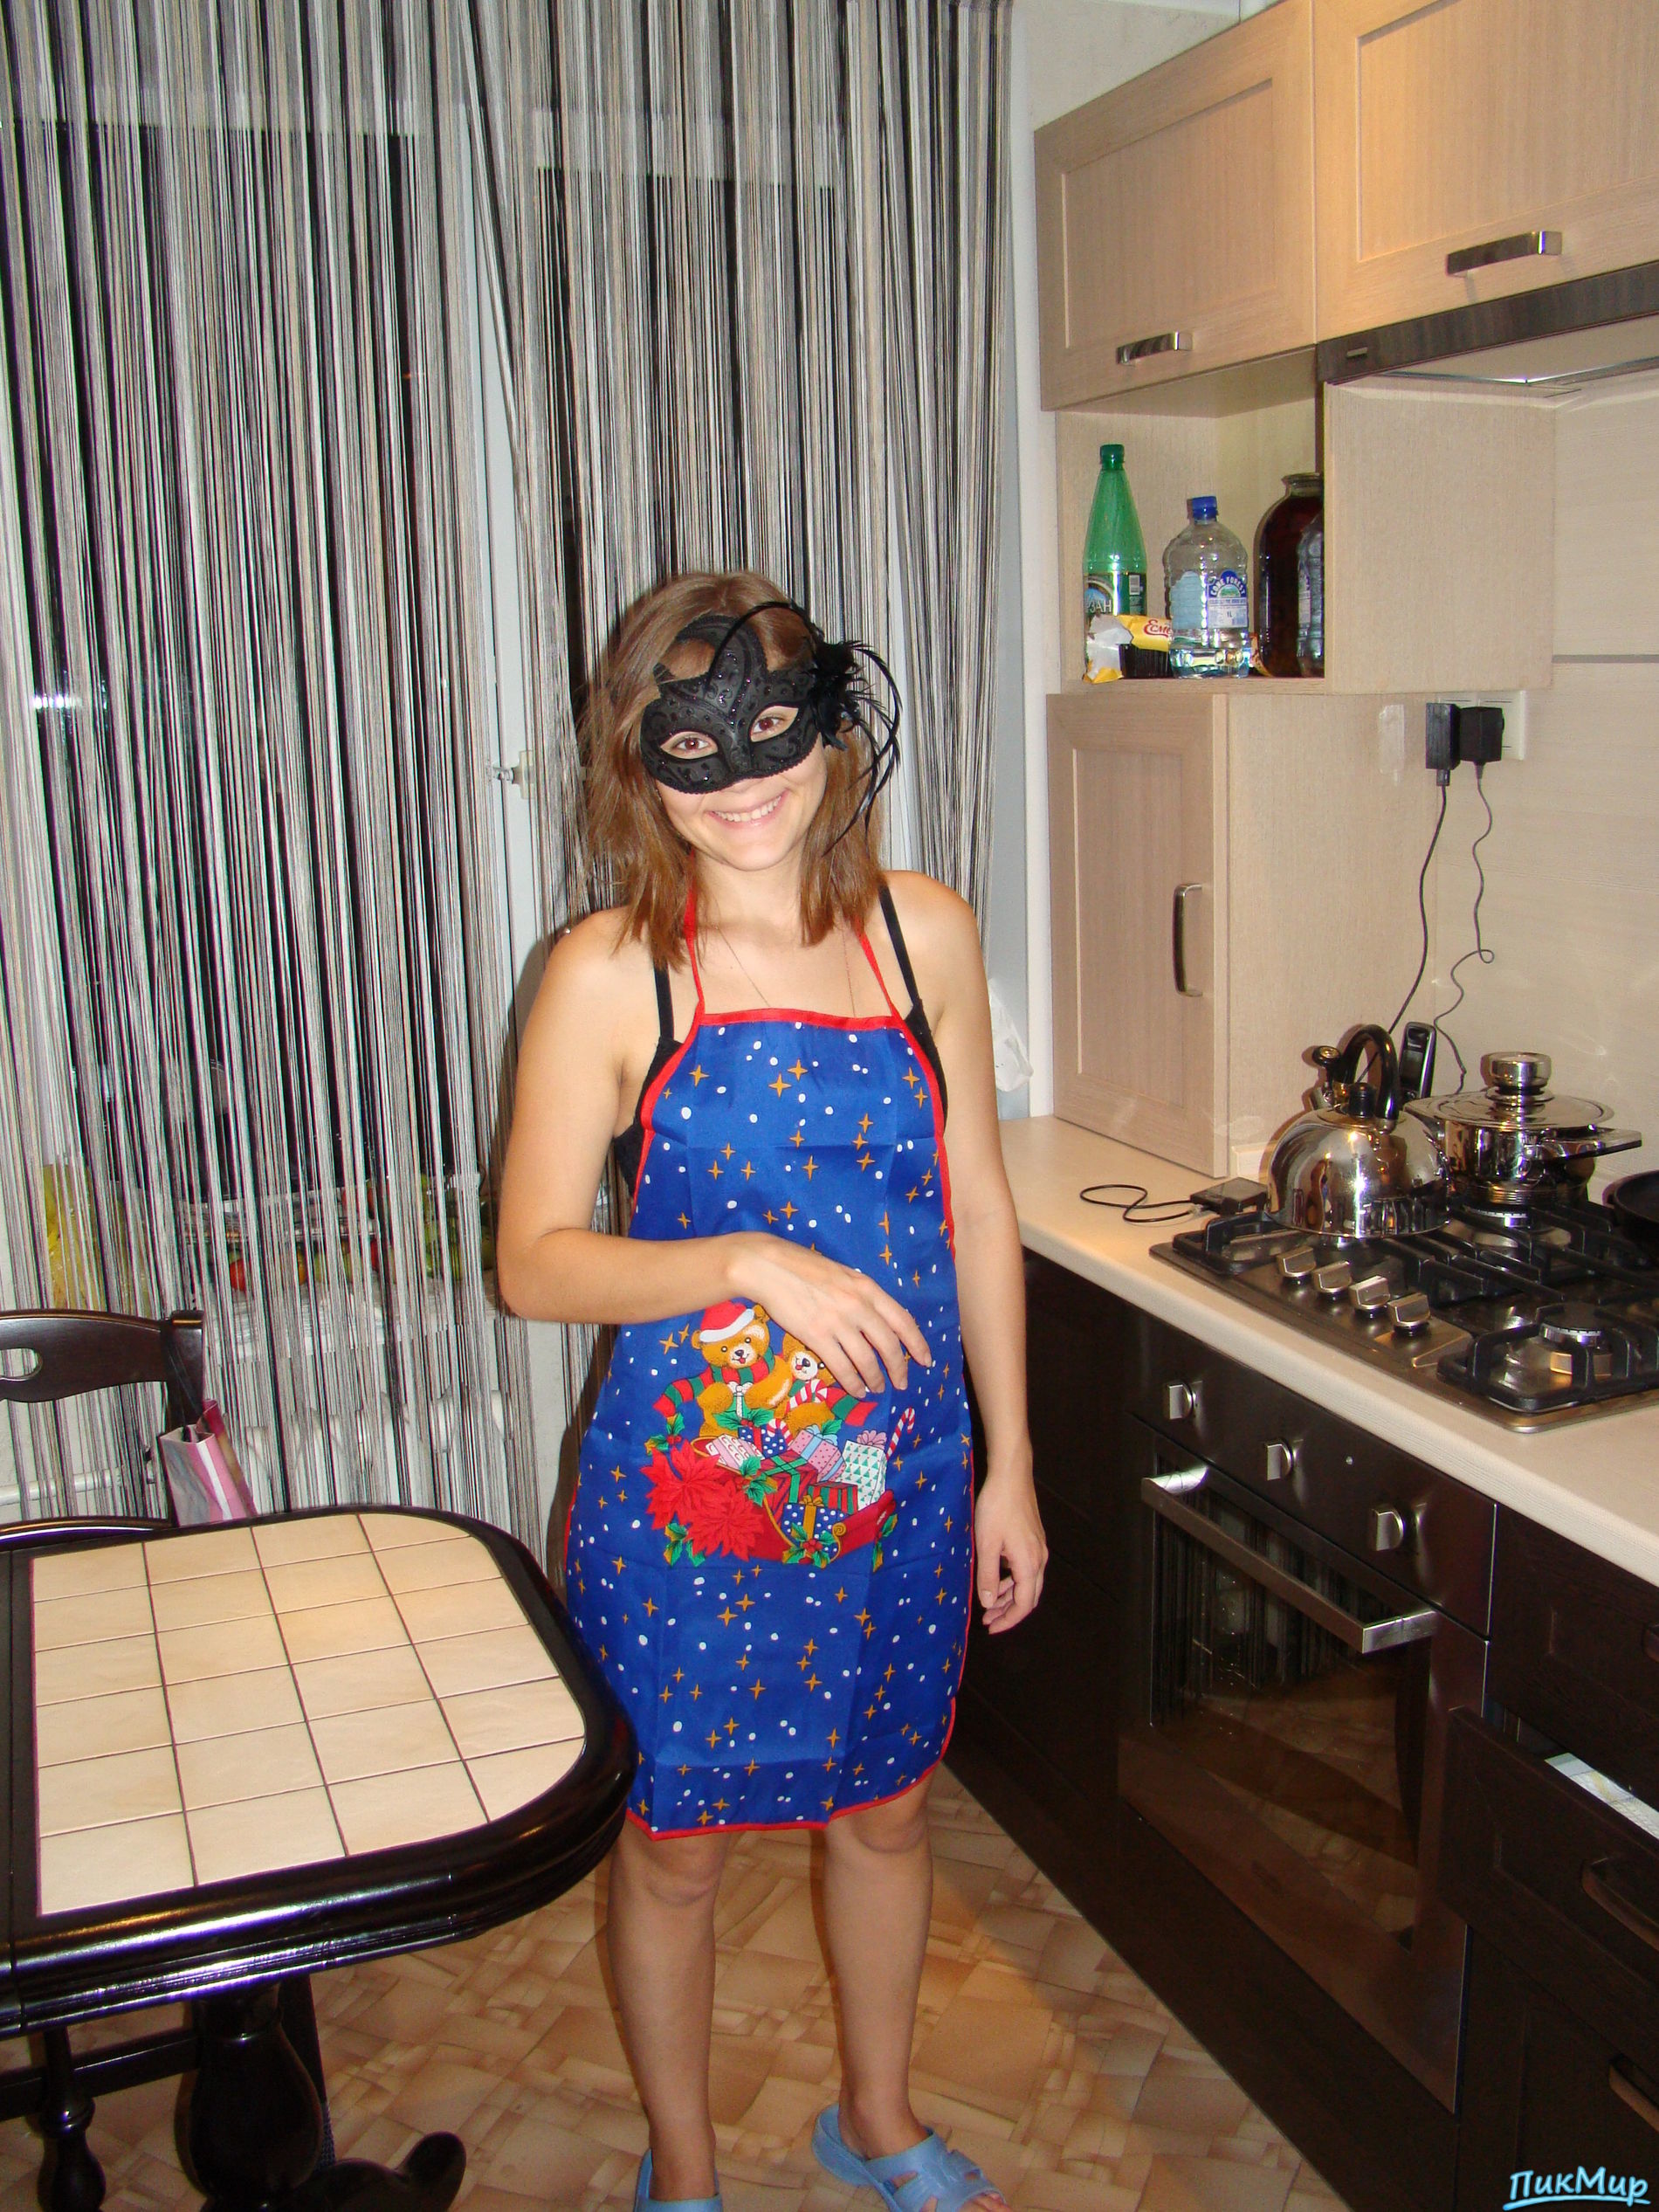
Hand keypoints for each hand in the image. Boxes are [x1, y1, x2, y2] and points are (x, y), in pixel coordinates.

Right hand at [731, 1234, 930, 1398]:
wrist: (769, 1266)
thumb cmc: (804, 1267)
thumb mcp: (844, 1275)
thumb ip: (862, 1295)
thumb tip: (878, 1321)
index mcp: (867, 1287)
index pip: (903, 1320)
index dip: (918, 1343)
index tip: (926, 1360)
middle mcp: (858, 1305)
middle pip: (889, 1345)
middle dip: (899, 1368)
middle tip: (901, 1383)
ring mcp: (838, 1321)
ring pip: (867, 1360)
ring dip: (875, 1379)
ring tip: (877, 1389)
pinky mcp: (816, 1336)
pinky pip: (842, 1366)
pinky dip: (853, 1382)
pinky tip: (856, 1390)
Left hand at [974, 1465, 1046, 1633]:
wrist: (1011, 1475)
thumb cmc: (996, 1508)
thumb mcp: (986, 1544)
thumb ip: (988, 1576)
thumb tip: (989, 1604)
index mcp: (1029, 1564)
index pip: (1024, 1604)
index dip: (1009, 1620)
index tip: (991, 1627)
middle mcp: (1039, 1559)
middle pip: (1029, 1596)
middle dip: (1009, 1612)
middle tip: (988, 1619)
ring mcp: (1038, 1548)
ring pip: (1028, 1583)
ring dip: (1009, 1596)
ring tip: (989, 1603)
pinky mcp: (1034, 1539)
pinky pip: (1026, 1569)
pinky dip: (1012, 1580)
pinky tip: (997, 1578)